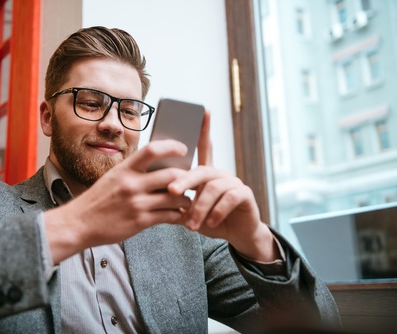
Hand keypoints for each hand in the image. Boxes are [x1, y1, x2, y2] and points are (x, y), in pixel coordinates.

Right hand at [44, 139, 191, 263]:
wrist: (78, 224)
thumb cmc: (98, 200)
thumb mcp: (113, 178)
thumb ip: (134, 172)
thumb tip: (160, 166)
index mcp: (124, 169)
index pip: (153, 149)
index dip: (172, 146)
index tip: (183, 149)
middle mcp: (131, 184)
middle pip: (172, 175)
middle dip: (186, 178)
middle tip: (192, 180)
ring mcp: (137, 203)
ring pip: (175, 197)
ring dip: (185, 199)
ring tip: (186, 200)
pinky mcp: (140, 222)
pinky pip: (169, 216)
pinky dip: (177, 215)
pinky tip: (177, 214)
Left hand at [168, 110, 278, 261]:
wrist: (236, 236)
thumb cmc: (210, 220)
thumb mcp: (189, 211)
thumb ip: (175, 201)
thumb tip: (151, 193)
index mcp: (207, 173)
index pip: (205, 147)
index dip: (204, 129)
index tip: (204, 110)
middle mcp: (221, 173)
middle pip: (201, 170)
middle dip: (185, 181)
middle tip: (171, 192)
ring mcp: (234, 182)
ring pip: (213, 187)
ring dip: (200, 207)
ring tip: (191, 225)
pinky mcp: (245, 194)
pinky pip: (229, 198)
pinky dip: (217, 212)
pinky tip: (211, 223)